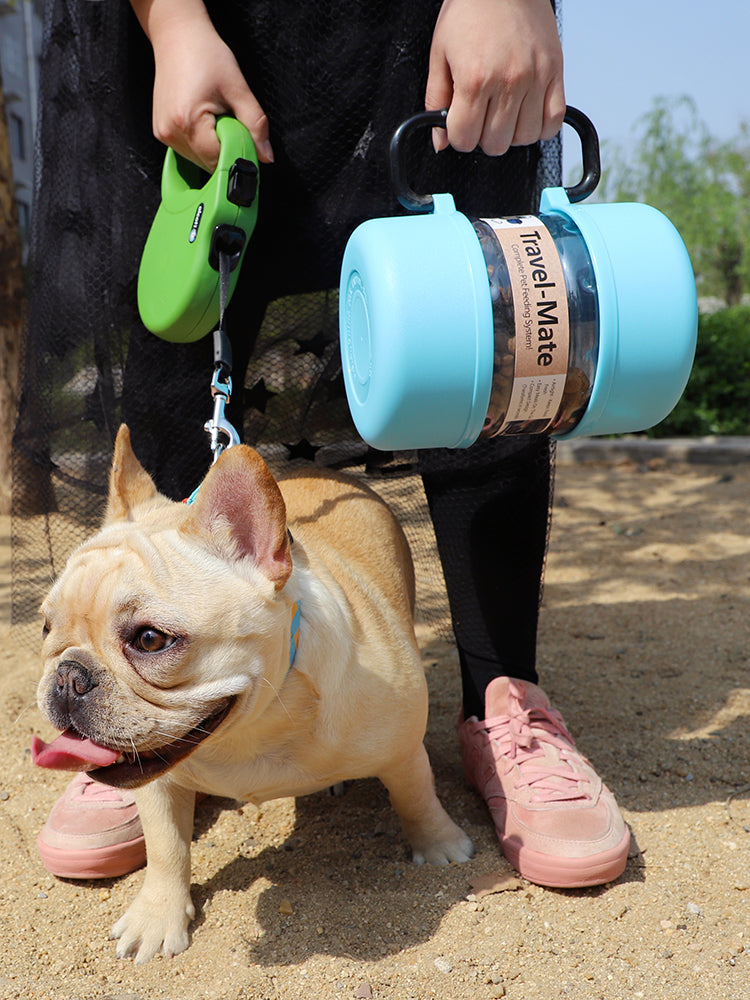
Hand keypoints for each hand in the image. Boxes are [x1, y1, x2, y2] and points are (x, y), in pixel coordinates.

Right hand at [131, 0, 273, 170]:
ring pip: (198, 160)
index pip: (218, 161)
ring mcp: (163, 133)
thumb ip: (256, 125)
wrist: (177, 35)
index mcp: (187, 122)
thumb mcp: (239, 89)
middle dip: (225, 150)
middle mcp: (170, 132)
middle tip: (229, 121)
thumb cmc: (205, 54)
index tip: (246, 143)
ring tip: (214, 116)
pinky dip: (201, 142)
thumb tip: (266, 156)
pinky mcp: (161, 131)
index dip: (237, 156)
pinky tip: (203, 119)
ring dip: (212, 147)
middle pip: (208, 164)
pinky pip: (188, 150)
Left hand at [426, 0, 564, 155]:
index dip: (459, 136)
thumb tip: (441, 141)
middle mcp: (508, 81)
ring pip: (524, 138)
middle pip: (495, 143)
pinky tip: (527, 115)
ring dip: (511, 133)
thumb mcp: (440, 55)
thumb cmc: (470, 11)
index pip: (465, 140)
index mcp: (475, 79)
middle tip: (481, 116)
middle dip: (483, 137)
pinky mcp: (555, 72)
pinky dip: (540, 127)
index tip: (460, 124)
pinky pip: (553, 121)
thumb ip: (436, 101)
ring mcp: (535, 78)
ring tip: (503, 113)